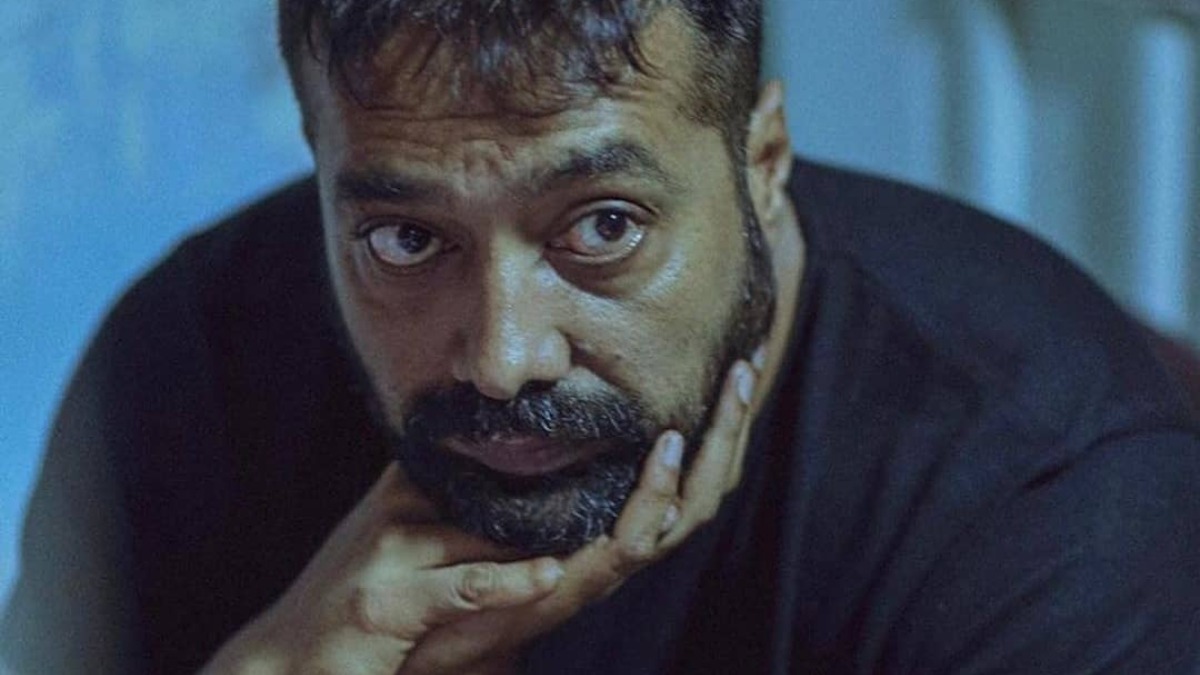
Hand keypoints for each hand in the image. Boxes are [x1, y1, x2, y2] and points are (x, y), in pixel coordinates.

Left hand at [200, 354, 762, 674]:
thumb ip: (524, 447)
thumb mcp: (503, 487)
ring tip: (731, 392)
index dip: (714, 418)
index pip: (684, 462)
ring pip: (688, 507)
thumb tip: (525, 376)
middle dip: (734, 422)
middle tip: (751, 361)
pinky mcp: (585, 581)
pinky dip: (657, 491)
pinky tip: (667, 446)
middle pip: (706, 480)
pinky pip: (637, 537)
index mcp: (613, 517)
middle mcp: (625, 540)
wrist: (427, 627)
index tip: (733, 356)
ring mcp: (610, 563)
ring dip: (714, 449)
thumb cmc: (464, 554)